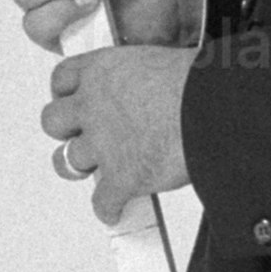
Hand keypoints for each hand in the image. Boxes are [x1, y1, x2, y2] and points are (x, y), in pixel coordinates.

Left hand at [41, 41, 192, 222]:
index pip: (63, 78)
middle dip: (66, 130)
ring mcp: (103, 144)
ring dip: (79, 168)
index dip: (67, 92)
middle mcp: (94, 105)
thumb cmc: (202, 82)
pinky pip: (103, 202)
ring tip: (92, 171)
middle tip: (82, 135)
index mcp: (104, 69)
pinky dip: (109, 209)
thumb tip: (156, 88)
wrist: (217, 109)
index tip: (74, 98)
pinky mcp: (121, 178)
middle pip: (53, 121)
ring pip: (67, 162)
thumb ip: (145, 78)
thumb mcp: (164, 61)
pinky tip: (115, 210)